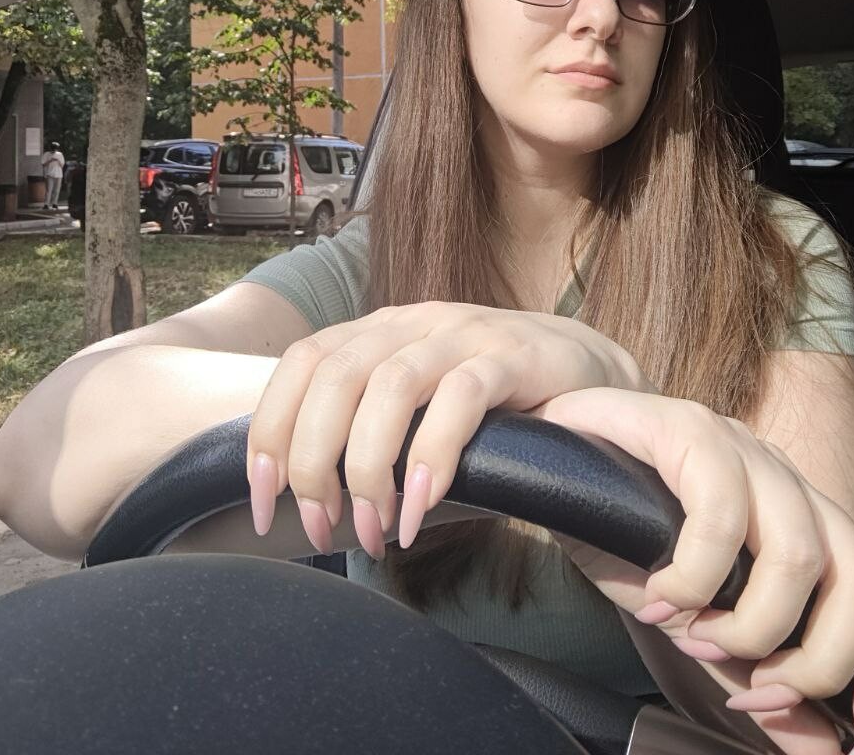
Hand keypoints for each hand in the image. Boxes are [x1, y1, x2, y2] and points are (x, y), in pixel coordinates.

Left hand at [246, 303, 646, 557]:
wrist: (590, 373)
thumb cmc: (491, 402)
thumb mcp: (417, 405)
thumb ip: (367, 429)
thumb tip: (302, 498)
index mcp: (380, 331)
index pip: (302, 364)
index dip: (270, 430)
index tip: (263, 503)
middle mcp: (414, 322)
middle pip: (335, 376)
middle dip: (315, 461)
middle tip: (322, 526)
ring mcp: (464, 333)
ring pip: (390, 385)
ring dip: (369, 468)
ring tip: (375, 529)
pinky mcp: (513, 356)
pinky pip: (460, 400)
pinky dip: (431, 459)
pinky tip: (422, 507)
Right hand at [532, 388, 853, 754]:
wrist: (556, 456)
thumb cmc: (624, 533)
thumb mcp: (698, 624)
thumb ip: (758, 677)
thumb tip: (822, 750)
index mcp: (804, 523)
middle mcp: (788, 482)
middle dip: (816, 663)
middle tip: (752, 690)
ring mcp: (744, 450)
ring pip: (803, 554)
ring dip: (751, 626)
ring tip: (694, 639)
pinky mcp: (692, 430)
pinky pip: (721, 517)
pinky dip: (692, 578)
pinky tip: (657, 596)